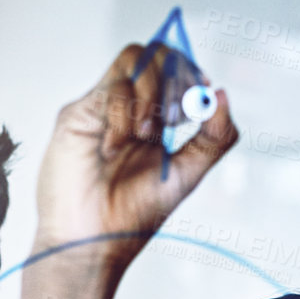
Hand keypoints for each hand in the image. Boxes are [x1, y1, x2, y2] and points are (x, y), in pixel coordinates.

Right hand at [34, 44, 237, 270]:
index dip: (192, 73)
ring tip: (144, 134)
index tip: (201, 93)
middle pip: (157, 55)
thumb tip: (221, 95)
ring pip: (135, 58)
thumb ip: (213, 138)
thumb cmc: (131, 217)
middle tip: (173, 118)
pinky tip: (115, 146)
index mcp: (154, 123)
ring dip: (150, 93)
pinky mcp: (78, 113)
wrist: (90, 243)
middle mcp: (128, 110)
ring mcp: (102, 108)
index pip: (175, 71)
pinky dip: (123, 112)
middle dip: (174, 78)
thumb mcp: (187, 175)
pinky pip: (111, 86)